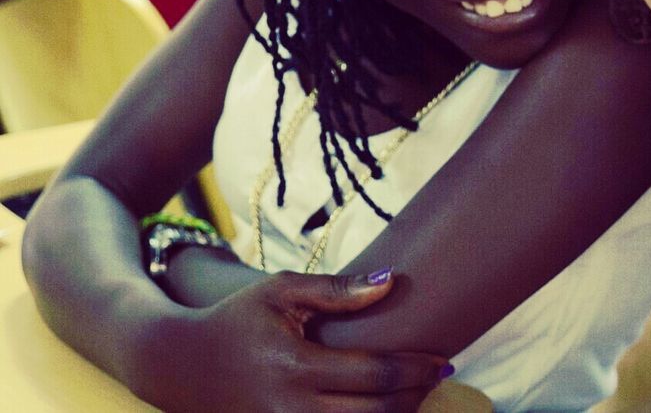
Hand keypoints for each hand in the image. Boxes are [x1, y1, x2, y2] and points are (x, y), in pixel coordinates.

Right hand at [147, 269, 449, 412]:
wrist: (178, 364)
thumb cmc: (236, 319)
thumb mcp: (281, 292)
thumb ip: (336, 290)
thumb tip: (391, 282)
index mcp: (295, 367)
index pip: (374, 374)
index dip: (415, 368)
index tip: (442, 358)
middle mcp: (290, 409)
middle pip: (374, 412)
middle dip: (415, 395)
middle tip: (438, 375)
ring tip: (417, 394)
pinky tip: (383, 410)